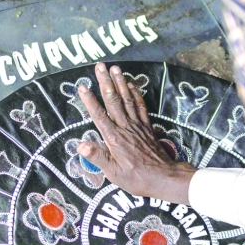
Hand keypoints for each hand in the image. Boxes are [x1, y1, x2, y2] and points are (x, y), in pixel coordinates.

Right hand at [78, 63, 195, 204]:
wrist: (163, 178)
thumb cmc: (136, 178)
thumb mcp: (113, 173)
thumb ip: (97, 157)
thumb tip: (80, 145)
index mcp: (114, 138)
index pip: (99, 115)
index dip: (90, 100)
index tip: (82, 86)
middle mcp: (125, 127)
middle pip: (113, 100)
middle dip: (105, 82)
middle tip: (99, 66)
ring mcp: (137, 125)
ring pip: (127, 99)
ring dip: (120, 82)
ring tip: (114, 68)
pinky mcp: (146, 126)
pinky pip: (140, 106)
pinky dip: (135, 93)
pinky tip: (131, 84)